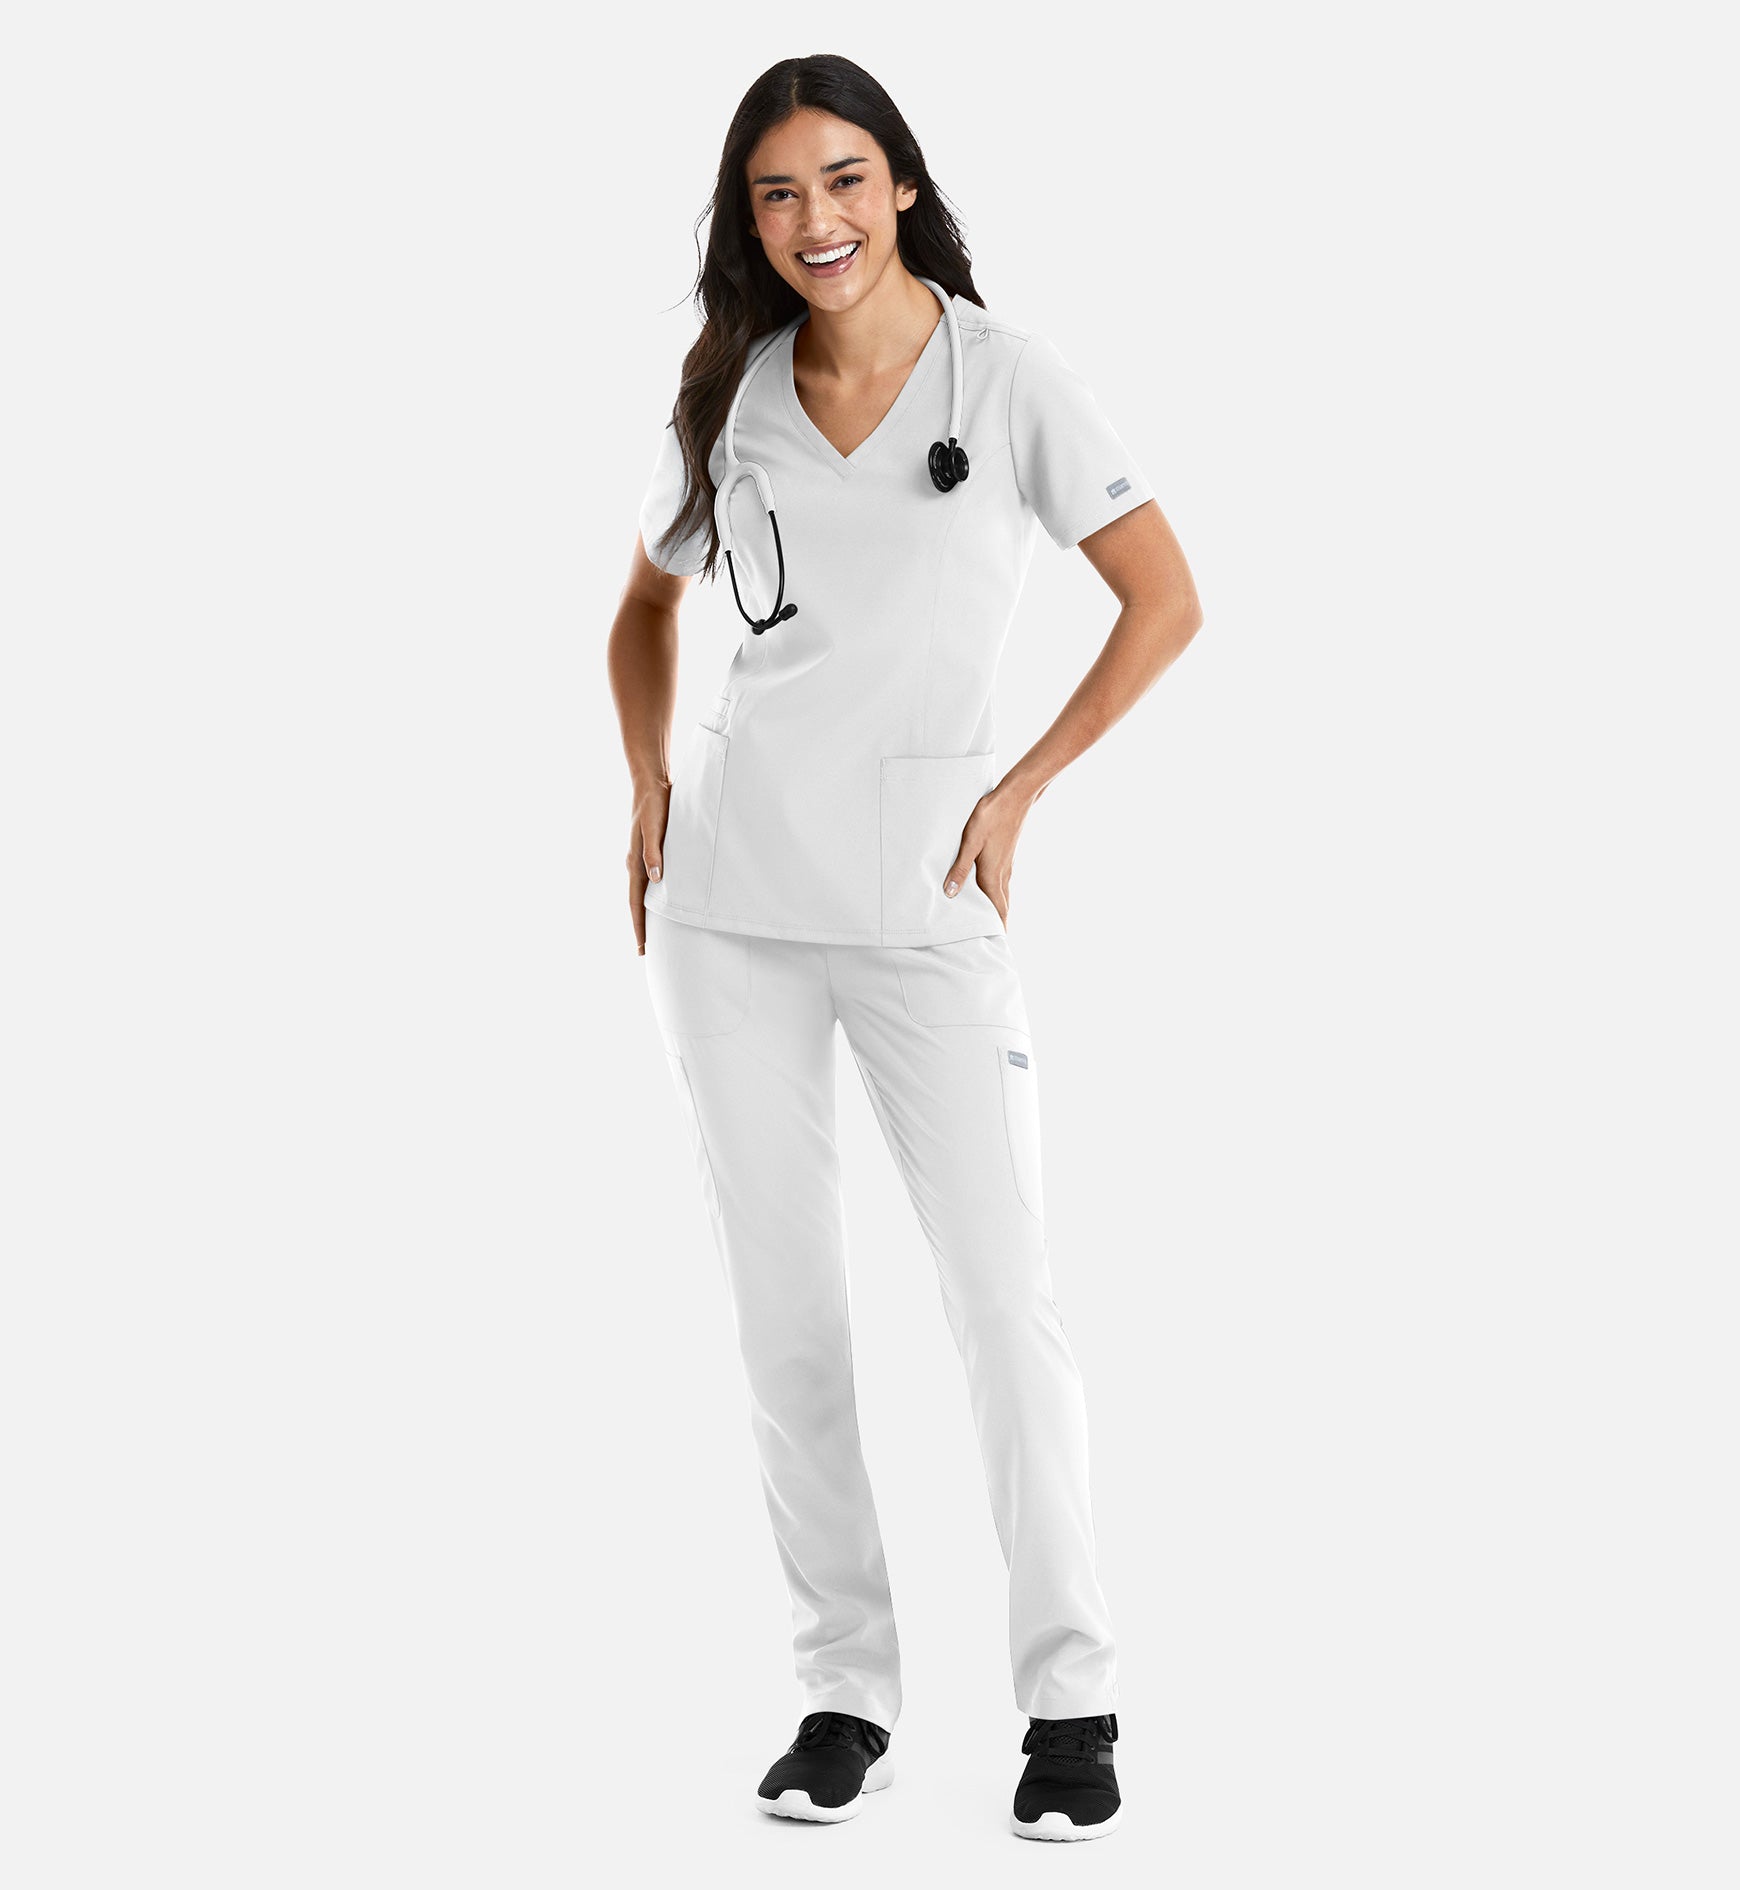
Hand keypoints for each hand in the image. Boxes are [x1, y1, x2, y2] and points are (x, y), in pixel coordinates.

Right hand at [627, 776, 671, 953]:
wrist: (651, 784)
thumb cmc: (655, 805)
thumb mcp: (655, 828)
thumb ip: (654, 853)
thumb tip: (655, 879)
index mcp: (635, 863)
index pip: (635, 902)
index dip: (639, 926)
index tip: (642, 947)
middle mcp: (634, 864)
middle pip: (636, 903)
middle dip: (640, 926)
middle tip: (644, 950)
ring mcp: (640, 858)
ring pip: (640, 893)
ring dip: (643, 913)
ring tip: (650, 932)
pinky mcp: (647, 851)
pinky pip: (646, 881)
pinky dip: (649, 897)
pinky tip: (656, 901)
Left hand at [943, 780, 1035, 930]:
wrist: (1015, 796)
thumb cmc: (991, 816)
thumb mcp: (970, 841)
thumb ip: (960, 868)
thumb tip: (951, 894)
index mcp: (993, 875)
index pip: (996, 909)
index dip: (997, 927)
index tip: (998, 943)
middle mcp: (1002, 874)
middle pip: (1002, 906)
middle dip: (999, 923)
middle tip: (995, 939)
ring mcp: (1007, 865)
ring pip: (1004, 895)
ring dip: (999, 910)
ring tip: (993, 921)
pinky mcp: (1007, 857)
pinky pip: (1003, 884)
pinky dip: (999, 895)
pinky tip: (993, 892)